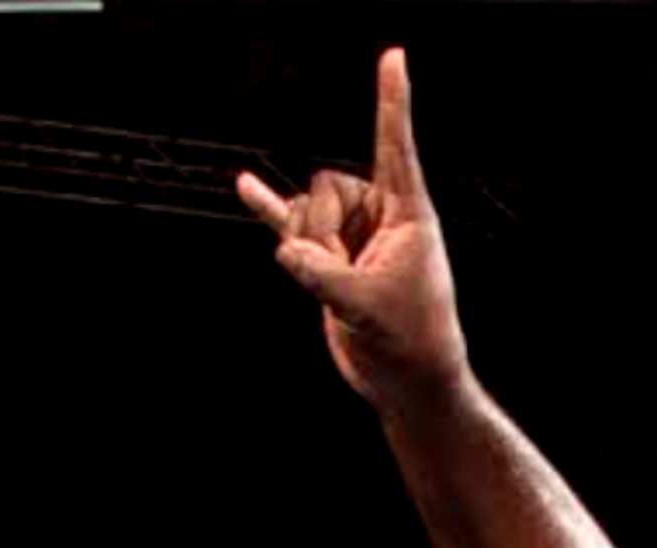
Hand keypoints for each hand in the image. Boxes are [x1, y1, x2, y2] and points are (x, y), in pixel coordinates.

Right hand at [238, 48, 469, 410]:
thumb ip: (318, 272)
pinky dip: (267, 205)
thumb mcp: (366, 305)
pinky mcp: (328, 258)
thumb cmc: (412, 342)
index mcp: (410, 215)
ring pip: (304, 212)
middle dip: (321, 229)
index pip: (396, 146)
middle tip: (345, 273)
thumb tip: (285, 248)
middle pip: (326, 185)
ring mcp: (351, 235)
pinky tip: (244, 184)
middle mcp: (381, 217)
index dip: (392, 101)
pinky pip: (290, 223)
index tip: (395, 57)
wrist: (407, 380)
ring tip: (337, 287)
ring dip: (308, 250)